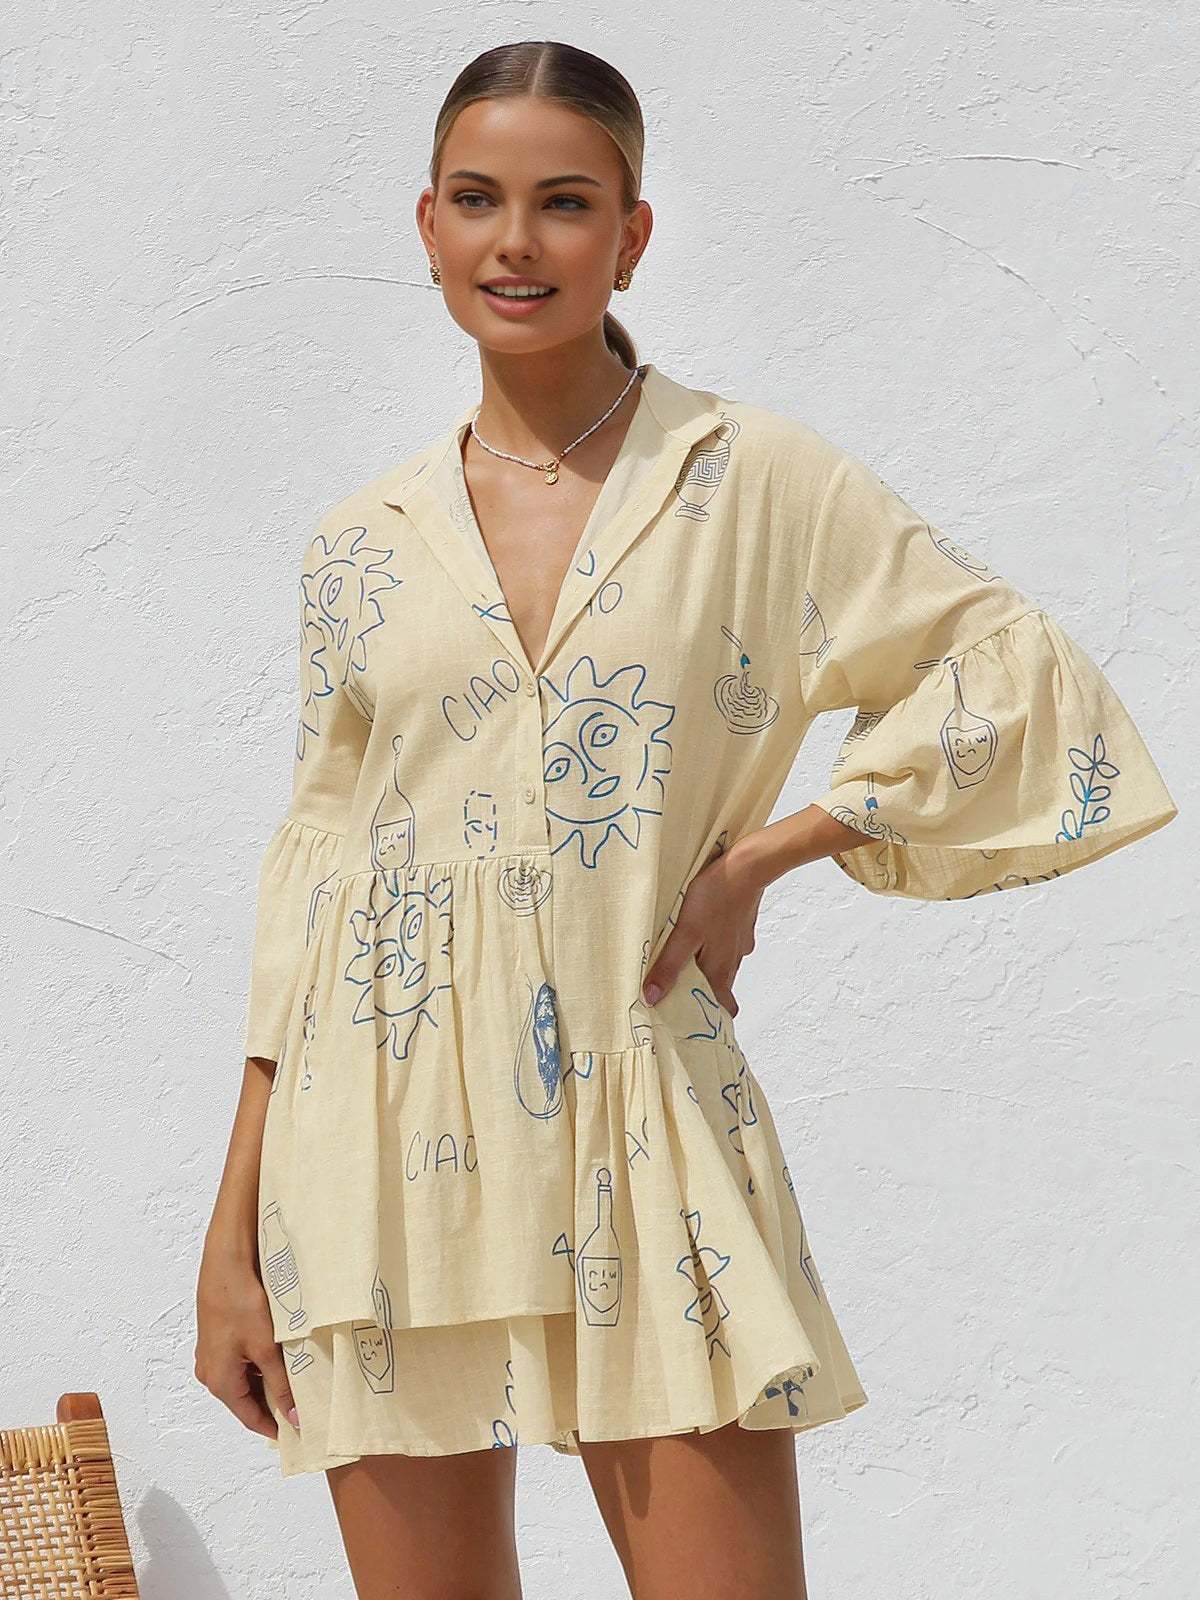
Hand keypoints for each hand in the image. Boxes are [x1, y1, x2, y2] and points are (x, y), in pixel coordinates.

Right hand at [194, 1235, 299, 1442]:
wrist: (226, 1263)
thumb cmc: (241, 1303)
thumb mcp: (266, 1348)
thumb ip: (281, 1385)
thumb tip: (293, 1416)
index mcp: (219, 1381)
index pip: (249, 1418)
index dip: (273, 1427)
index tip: (296, 1432)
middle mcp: (210, 1372)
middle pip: (245, 1399)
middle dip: (272, 1403)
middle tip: (301, 1404)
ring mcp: (211, 1354)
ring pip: (244, 1379)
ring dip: (267, 1381)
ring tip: (295, 1379)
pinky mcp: (217, 1338)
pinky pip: (240, 1362)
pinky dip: (258, 1364)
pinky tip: (279, 1356)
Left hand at [642, 839, 767, 1016]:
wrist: (746, 867)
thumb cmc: (715, 898)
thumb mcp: (685, 934)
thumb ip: (669, 966)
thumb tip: (653, 998)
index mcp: (720, 970)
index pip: (722, 1008)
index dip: (709, 1016)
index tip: (691, 1020)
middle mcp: (733, 961)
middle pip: (719, 987)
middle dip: (701, 991)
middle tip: (678, 988)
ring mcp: (739, 943)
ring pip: (722, 964)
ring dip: (706, 967)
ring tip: (684, 958)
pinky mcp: (741, 925)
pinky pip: (726, 943)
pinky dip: (714, 944)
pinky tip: (702, 930)